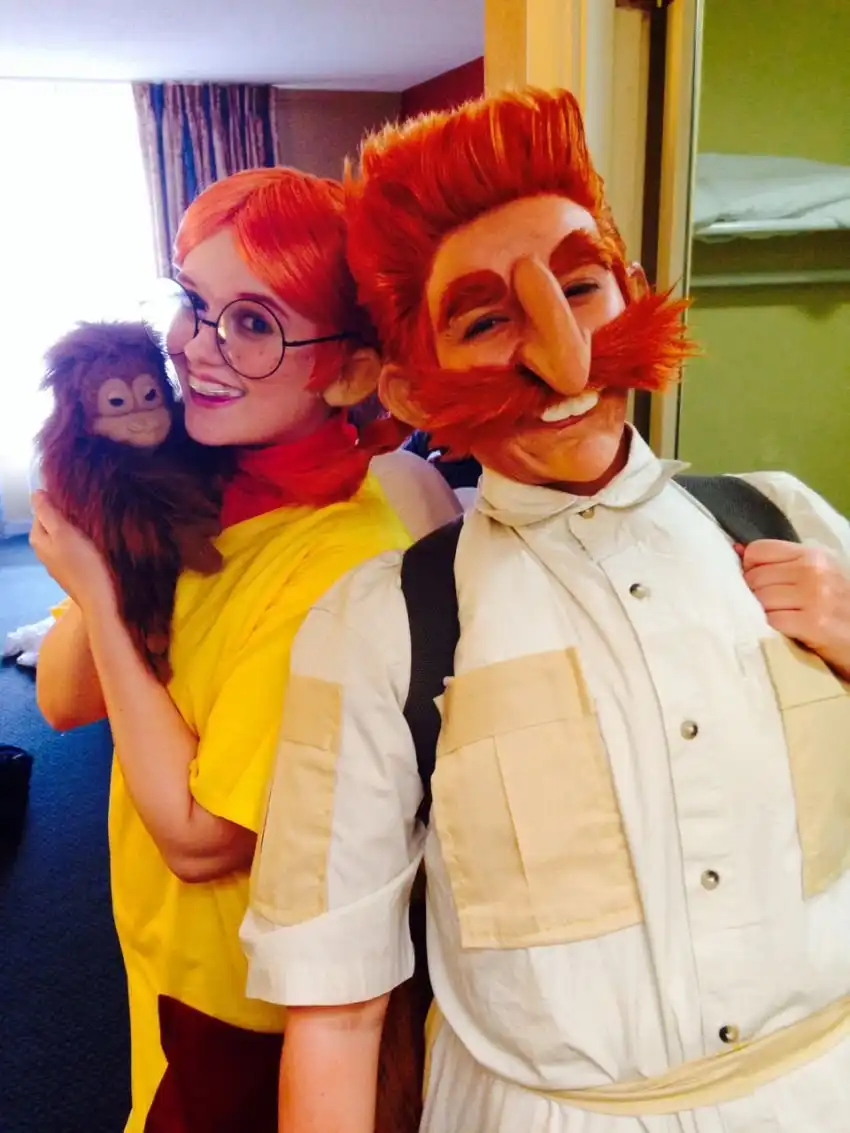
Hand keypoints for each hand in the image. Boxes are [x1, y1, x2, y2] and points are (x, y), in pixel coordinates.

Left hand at [30, 491, 115, 615]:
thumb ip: (47, 512)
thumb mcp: (63, 532)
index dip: (57, 503)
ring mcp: (61, 563)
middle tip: (89, 512)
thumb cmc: (84, 563)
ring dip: (79, 530)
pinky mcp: (77, 571)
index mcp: (38, 540)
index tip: (77, 501)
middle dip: (68, 516)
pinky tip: (99, 544)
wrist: (103, 598)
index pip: (42, 511)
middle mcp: (45, 552)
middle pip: (54, 524)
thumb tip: (36, 493)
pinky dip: (85, 543)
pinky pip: (78, 549)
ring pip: (67, 537)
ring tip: (96, 525)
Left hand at [738, 539, 849, 677]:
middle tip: (768, 607)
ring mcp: (815, 596)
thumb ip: (780, 563)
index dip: (750, 568)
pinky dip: (771, 627)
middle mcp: (813, 571)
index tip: (757, 583)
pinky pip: (771, 619)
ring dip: (761, 612)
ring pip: (760, 598)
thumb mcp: (816, 575)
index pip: (760, 550)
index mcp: (813, 555)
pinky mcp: (813, 623)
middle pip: (755, 577)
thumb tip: (736, 549)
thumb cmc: (836, 606)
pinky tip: (783, 629)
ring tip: (778, 617)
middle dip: (753, 594)